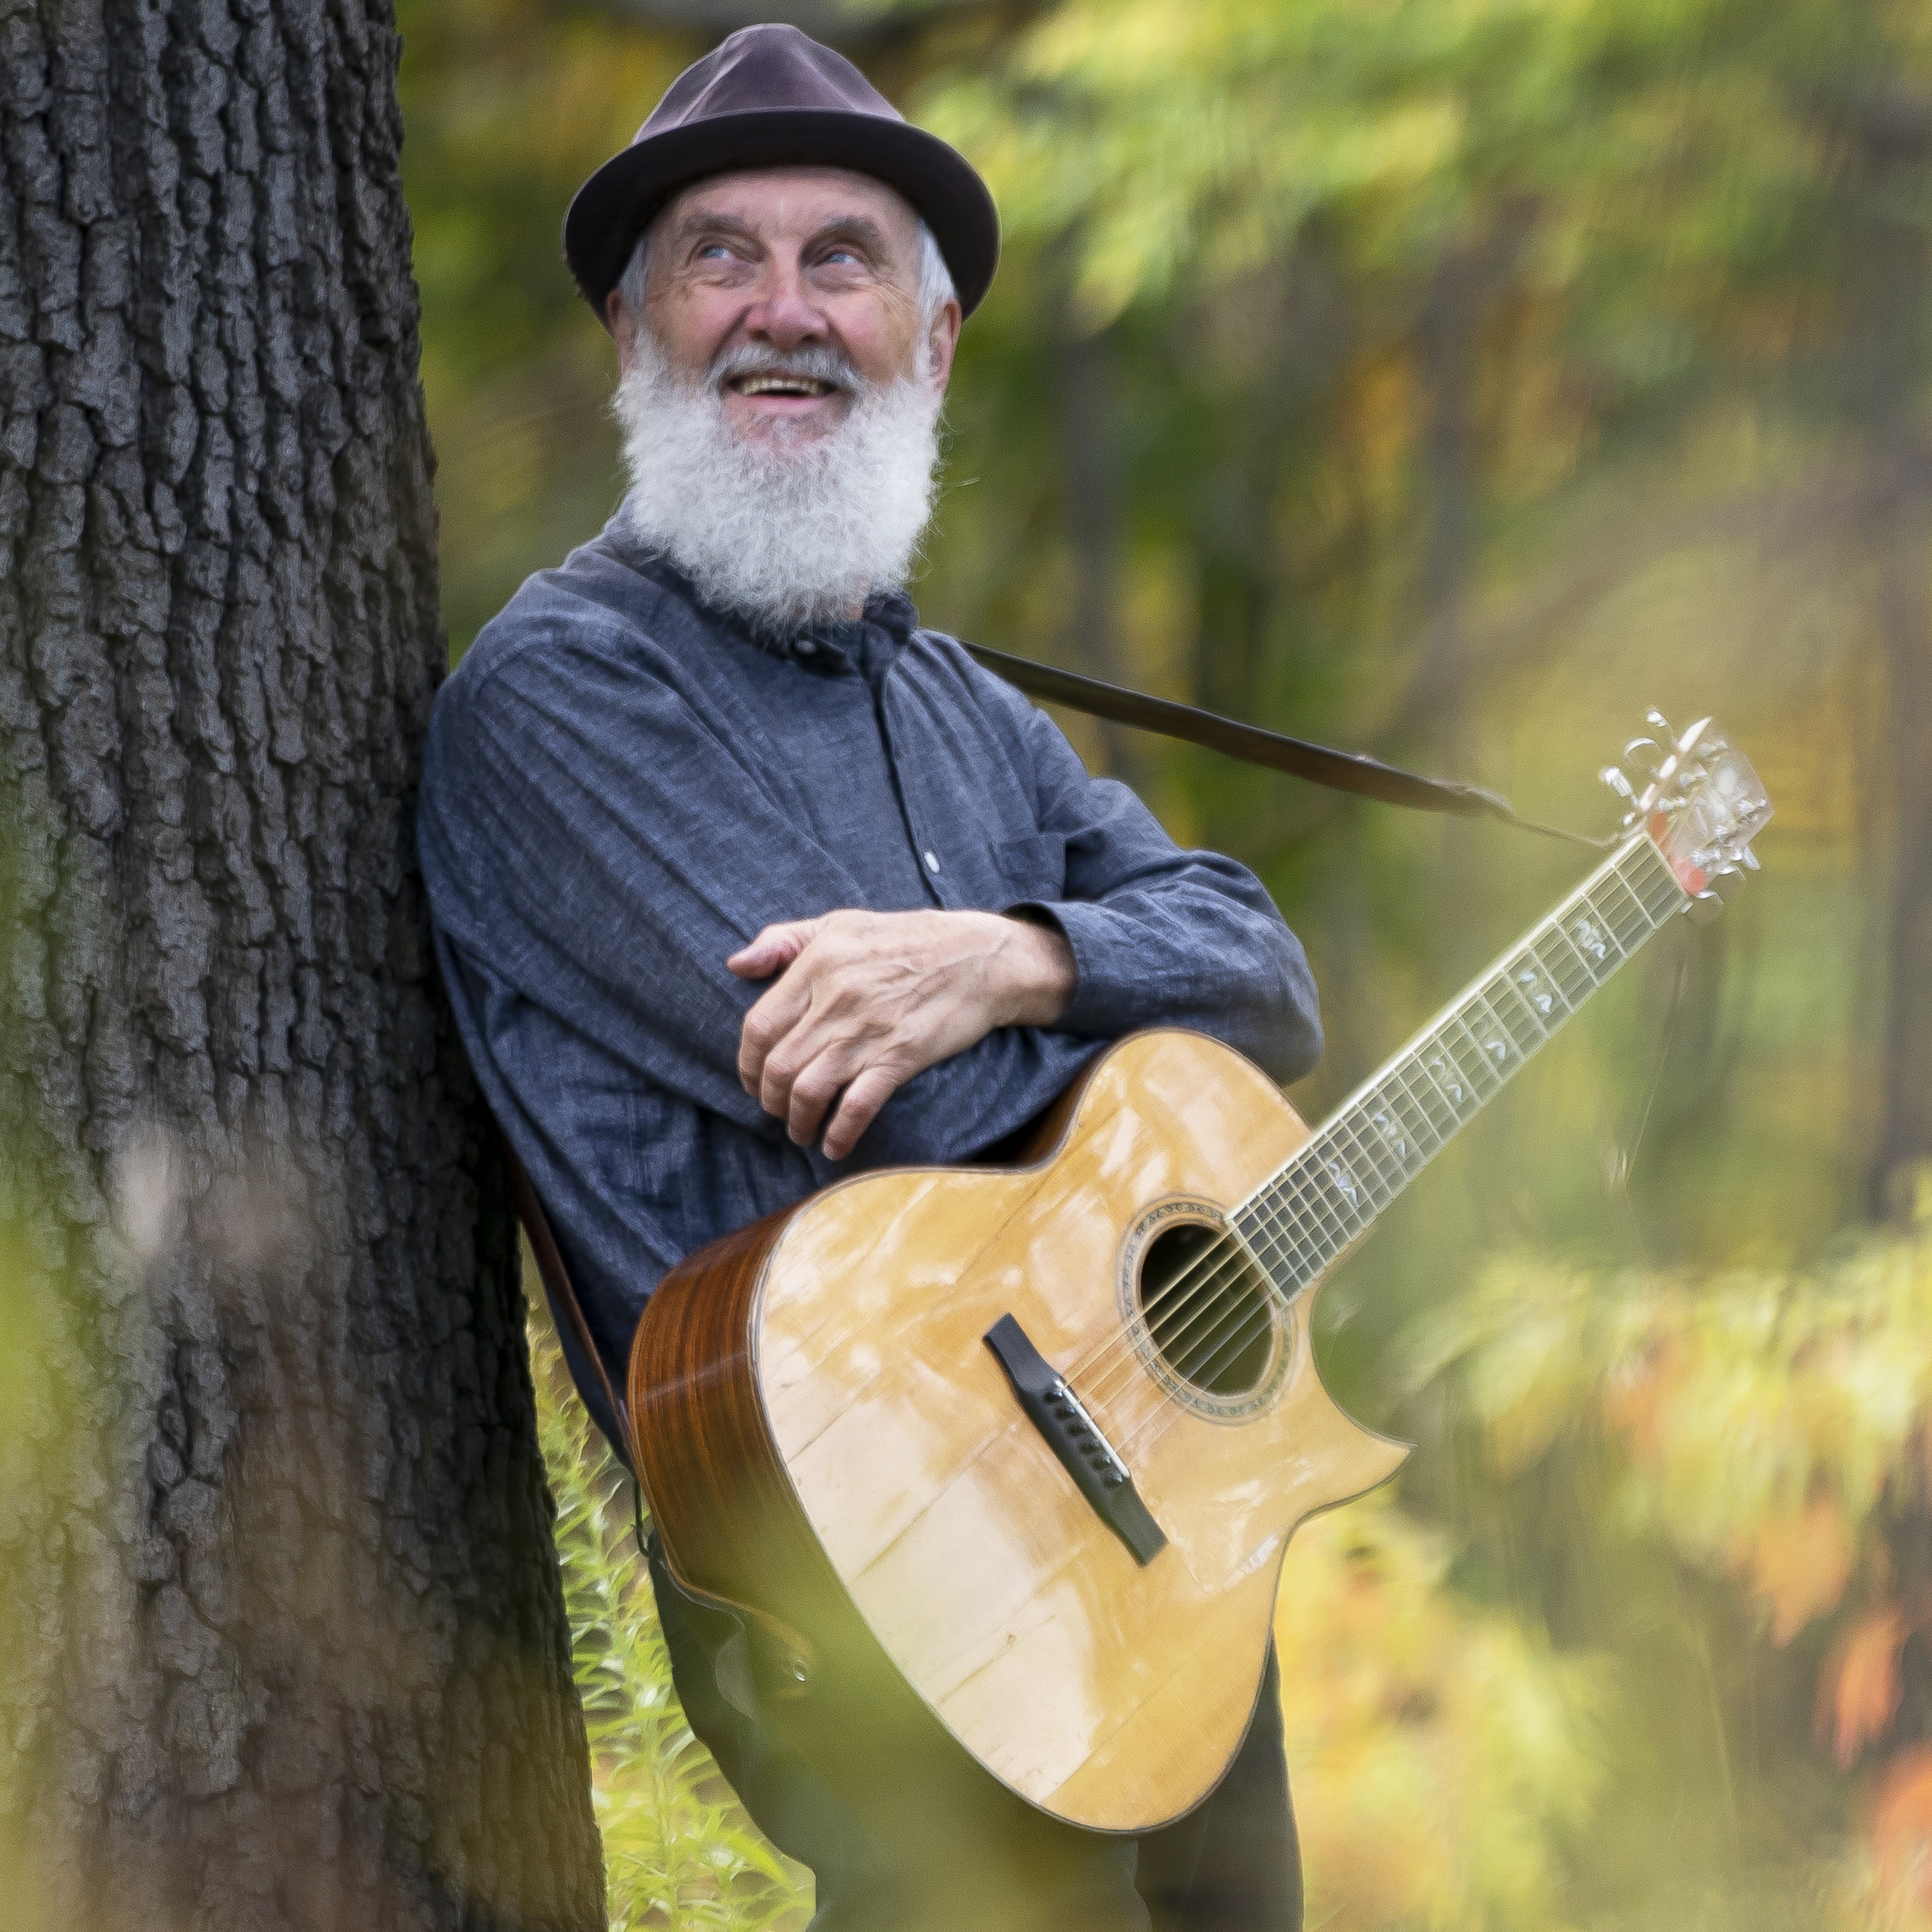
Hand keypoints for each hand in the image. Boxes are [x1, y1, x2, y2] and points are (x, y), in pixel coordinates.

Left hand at [728, 909, 1076, 1159]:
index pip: (759, 1025)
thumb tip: (735, 965)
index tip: (753, 1079)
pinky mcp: (901, 1056)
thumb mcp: (840, 923)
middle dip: (769, 1100)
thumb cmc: (906, 938)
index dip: (747, 1062)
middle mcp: (837, 998)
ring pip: (808, 1091)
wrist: (979, 957)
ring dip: (797, 1121)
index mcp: (818, 963)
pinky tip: (834, 1147)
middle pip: (778, 1066)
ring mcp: (869, 1030)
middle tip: (776, 1110)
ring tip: (800, 1131)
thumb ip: (783, 940)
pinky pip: (857, 1106)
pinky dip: (839, 1134)